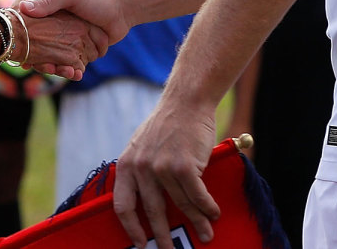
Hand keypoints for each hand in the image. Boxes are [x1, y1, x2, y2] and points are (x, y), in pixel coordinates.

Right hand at [17, 0, 128, 73]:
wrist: (123, 6)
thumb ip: (48, 2)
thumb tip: (23, 8)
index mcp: (51, 14)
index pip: (34, 32)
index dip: (28, 45)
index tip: (26, 57)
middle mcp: (59, 28)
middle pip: (45, 49)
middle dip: (44, 61)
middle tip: (45, 68)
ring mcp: (72, 40)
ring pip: (59, 59)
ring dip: (59, 68)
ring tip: (64, 72)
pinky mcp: (85, 50)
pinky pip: (75, 63)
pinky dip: (73, 70)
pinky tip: (75, 74)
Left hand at [112, 95, 220, 248]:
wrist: (186, 102)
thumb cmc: (168, 125)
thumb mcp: (142, 146)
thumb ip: (141, 170)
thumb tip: (146, 203)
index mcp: (127, 164)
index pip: (122, 204)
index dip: (130, 227)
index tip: (140, 243)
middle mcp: (141, 168)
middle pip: (152, 211)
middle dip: (163, 235)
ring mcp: (162, 167)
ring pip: (181, 204)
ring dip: (196, 222)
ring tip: (206, 234)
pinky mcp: (184, 166)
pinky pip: (198, 196)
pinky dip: (207, 208)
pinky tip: (214, 214)